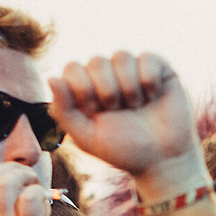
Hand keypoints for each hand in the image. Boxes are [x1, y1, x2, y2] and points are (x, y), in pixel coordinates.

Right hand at [0, 161, 58, 215]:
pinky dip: (41, 193)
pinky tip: (48, 204)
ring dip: (26, 176)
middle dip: (13, 168)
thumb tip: (32, 207)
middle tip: (32, 178)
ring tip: (38, 187)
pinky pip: (31, 198)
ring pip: (6, 182)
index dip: (7, 177)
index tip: (25, 184)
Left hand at [47, 53, 201, 189]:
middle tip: (118, 111)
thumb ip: (64, 111)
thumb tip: (51, 78)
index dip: (81, 88)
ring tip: (137, 106)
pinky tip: (153, 96)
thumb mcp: (87, 137)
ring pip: (121, 55)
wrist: (163, 160)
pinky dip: (148, 79)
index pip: (72, 67)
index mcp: (87, 89)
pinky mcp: (159, 69)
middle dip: (106, 90)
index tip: (94, 111)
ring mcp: (134, 71)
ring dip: (128, 86)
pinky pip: (147, 57)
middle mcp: (109, 76)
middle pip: (96, 61)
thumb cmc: (124, 150)